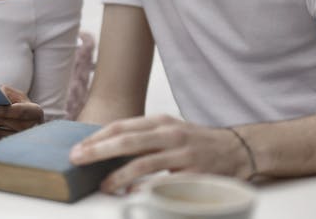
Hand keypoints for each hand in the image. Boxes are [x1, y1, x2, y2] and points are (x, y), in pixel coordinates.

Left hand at [0, 85, 43, 140]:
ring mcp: (25, 140)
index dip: (3, 111)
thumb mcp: (17, 96)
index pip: (19, 111)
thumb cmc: (20, 105)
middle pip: (6, 123)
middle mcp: (33, 127)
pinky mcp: (15, 148)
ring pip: (0, 135)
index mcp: (35, 112)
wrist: (28, 123)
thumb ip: (5, 93)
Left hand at [68, 114, 251, 193]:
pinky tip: (134, 194)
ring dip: (119, 175)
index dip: (97, 136)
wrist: (238, 149)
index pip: (122, 126)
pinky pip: (167, 182)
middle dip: (98, 150)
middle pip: (127, 140)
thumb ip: (142, 137)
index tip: (78, 147)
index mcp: (160, 121)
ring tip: (104, 184)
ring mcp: (183, 153)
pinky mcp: (196, 173)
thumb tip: (105, 148)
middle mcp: (170, 134)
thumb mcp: (169, 131)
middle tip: (77, 159)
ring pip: (144, 162)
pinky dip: (148, 188)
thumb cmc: (196, 143)